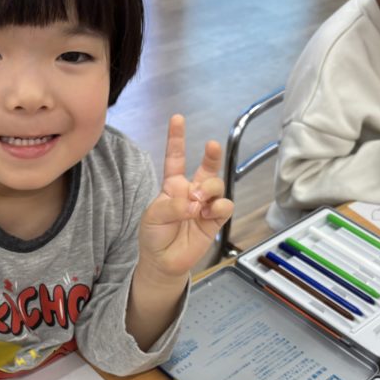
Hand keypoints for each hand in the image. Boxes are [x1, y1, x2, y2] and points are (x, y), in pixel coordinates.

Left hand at [139, 115, 234, 277]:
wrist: (163, 261)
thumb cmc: (154, 235)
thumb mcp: (154, 216)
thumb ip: (173, 205)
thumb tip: (194, 203)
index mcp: (172, 185)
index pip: (176, 157)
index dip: (177, 138)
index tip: (178, 118)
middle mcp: (191, 191)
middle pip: (207, 167)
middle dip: (212, 154)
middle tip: (211, 146)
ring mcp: (205, 204)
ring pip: (217, 184)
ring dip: (209, 188)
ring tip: (198, 202)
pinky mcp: (215, 219)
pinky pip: (225, 205)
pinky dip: (218, 206)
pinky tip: (207, 212)